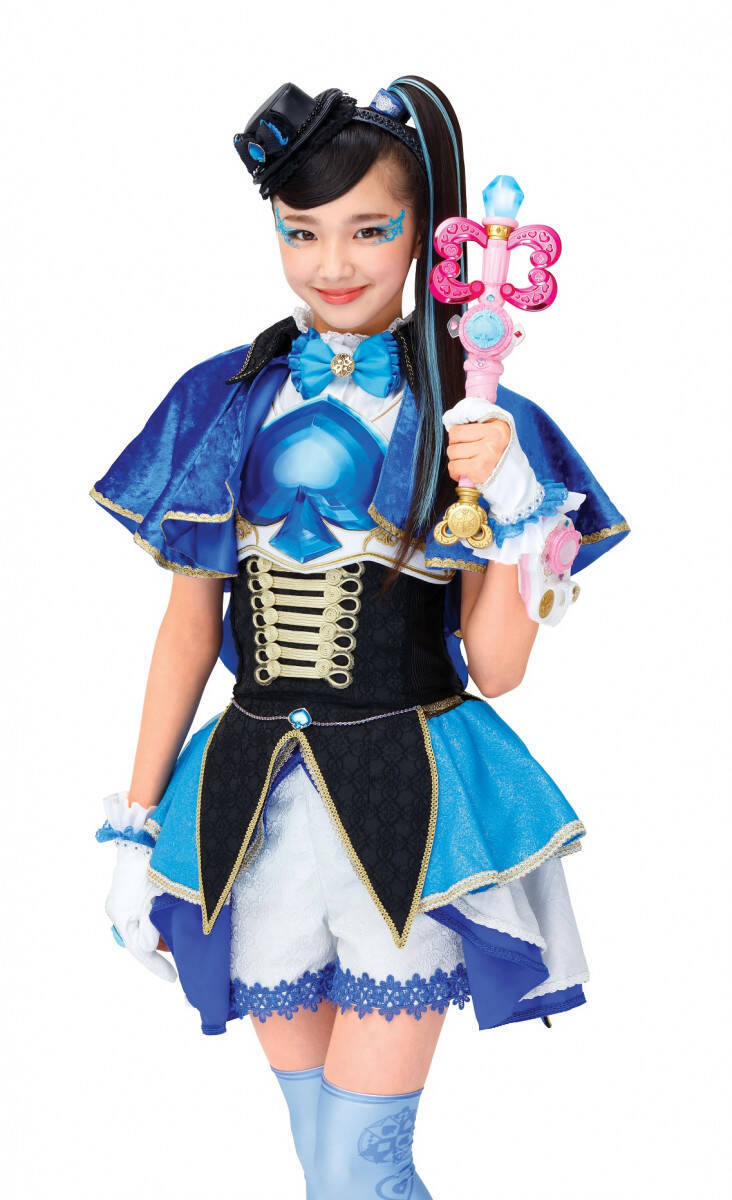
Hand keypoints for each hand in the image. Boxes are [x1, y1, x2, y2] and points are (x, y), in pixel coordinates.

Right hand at [105, 842, 176, 982]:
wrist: (140, 836)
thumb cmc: (149, 865)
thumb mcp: (152, 897)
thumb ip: (149, 925)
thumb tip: (146, 947)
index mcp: (122, 914)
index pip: (139, 950)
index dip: (156, 966)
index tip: (173, 978)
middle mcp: (117, 911)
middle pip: (137, 940)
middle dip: (156, 952)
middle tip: (176, 961)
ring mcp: (120, 902)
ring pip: (138, 929)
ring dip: (154, 937)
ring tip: (174, 943)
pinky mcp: (126, 894)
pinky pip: (138, 917)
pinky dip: (150, 923)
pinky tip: (164, 924)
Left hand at [446, 418, 511, 486]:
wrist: (515, 481)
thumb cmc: (502, 457)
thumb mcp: (497, 433)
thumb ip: (479, 422)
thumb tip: (450, 418)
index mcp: (498, 425)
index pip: (465, 415)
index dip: (458, 428)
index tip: (460, 436)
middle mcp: (494, 437)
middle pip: (455, 435)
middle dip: (456, 445)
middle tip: (466, 452)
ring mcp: (487, 453)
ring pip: (452, 451)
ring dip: (455, 459)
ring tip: (467, 462)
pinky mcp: (479, 469)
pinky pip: (454, 466)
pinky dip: (455, 472)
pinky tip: (465, 472)